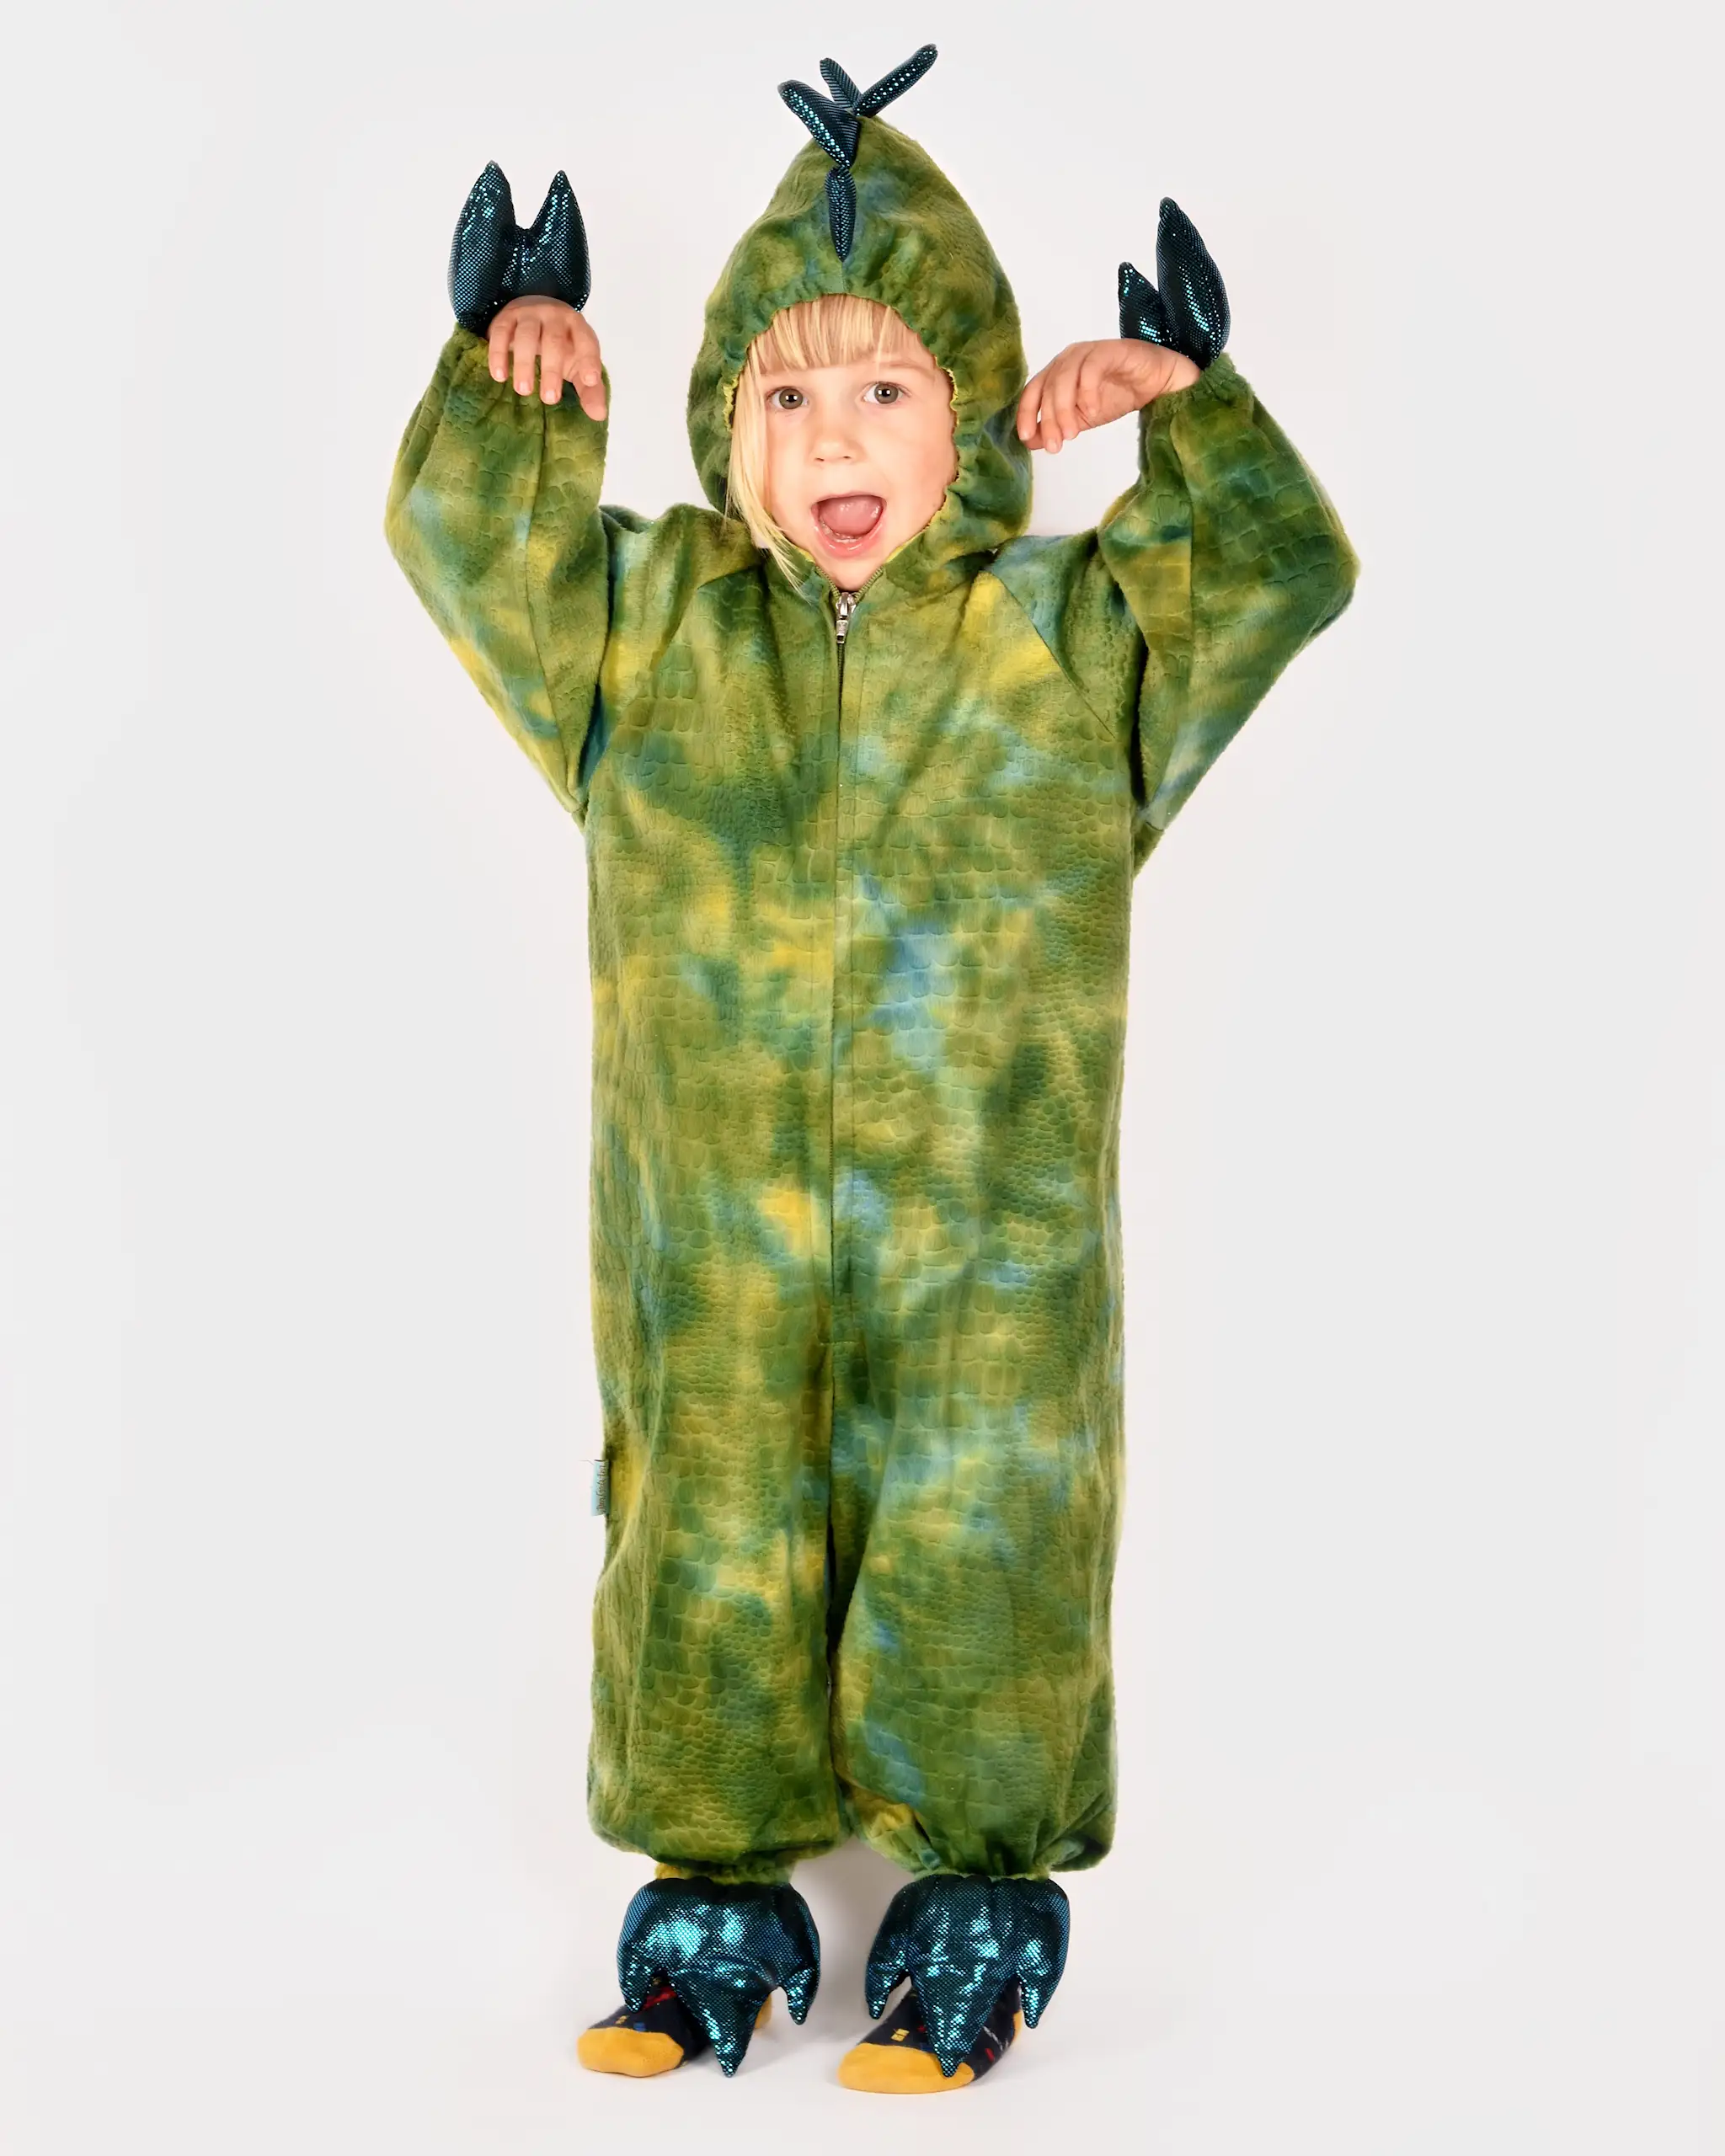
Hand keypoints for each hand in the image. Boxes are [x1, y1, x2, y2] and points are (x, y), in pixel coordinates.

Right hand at [487, 297, 605, 417]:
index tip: (590, 381)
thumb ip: (590, 389)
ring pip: (526, 335)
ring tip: (523, 391)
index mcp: (577, 327)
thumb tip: (599, 415)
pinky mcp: (507, 316)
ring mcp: (530, 314)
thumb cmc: (560, 345)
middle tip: (549, 399)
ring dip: (524, 363)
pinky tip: (499, 376)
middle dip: (552, 370)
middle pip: (554, 340)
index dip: (589, 360)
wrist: (533, 310)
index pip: (587, 342)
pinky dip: (498, 354)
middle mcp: (555, 316)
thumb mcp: (577, 364)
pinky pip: (501, 332)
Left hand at [1016, 338, 1200, 453]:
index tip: (1026, 438)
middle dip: (1049, 419)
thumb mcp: (1081, 418)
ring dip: (1065, 408)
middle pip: (1048, 387)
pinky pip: (1092, 369)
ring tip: (1073, 434)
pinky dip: (1088, 391)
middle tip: (1056, 446)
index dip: (1026, 413)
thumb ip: (1057, 427)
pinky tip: (1092, 411)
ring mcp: (1088, 352)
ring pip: (1065, 377)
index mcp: (1057, 372)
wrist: (1156, 384)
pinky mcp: (1110, 351)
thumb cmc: (1117, 395)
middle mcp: (1068, 359)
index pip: (1033, 391)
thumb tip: (1030, 442)